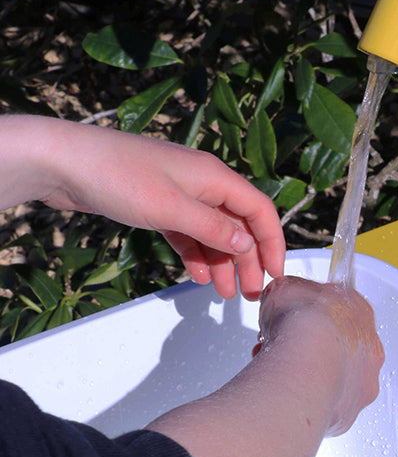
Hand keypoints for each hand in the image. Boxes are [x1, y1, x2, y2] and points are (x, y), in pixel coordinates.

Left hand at [1, 116, 284, 299]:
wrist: (63, 163)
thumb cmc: (119, 178)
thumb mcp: (172, 208)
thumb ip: (214, 229)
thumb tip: (248, 245)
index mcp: (214, 177)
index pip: (259, 211)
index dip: (272, 243)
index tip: (276, 275)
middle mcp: (202, 184)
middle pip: (238, 225)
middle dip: (248, 259)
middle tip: (251, 294)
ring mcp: (179, 195)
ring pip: (213, 233)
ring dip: (222, 263)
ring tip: (225, 294)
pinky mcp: (158, 205)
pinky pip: (188, 234)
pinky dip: (196, 255)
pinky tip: (199, 277)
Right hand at [256, 276, 384, 435]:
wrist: (306, 362)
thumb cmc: (302, 324)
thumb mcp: (285, 289)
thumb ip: (287, 293)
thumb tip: (281, 297)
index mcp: (361, 312)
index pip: (338, 312)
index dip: (308, 315)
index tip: (292, 318)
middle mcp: (369, 349)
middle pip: (337, 347)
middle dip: (307, 348)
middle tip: (282, 348)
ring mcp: (362, 383)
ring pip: (332, 379)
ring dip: (305, 375)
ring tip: (277, 371)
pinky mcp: (348, 412)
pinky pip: (325, 407)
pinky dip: (306, 401)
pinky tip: (286, 393)